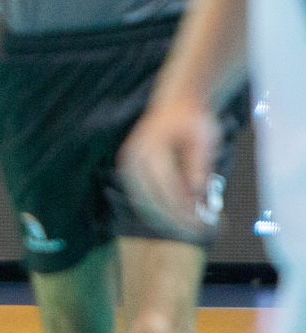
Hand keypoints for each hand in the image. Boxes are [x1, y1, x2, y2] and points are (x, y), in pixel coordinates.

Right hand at [118, 98, 221, 237]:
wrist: (176, 101)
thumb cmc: (192, 119)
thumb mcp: (203, 141)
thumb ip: (198, 169)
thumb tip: (197, 197)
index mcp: (150, 149)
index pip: (167, 190)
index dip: (186, 211)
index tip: (205, 224)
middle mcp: (133, 158)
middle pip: (153, 201)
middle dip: (178, 220)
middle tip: (203, 230)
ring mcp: (128, 164)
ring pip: (145, 203)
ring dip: (168, 218)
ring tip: (193, 225)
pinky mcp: (129, 169)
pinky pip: (142, 197)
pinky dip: (159, 208)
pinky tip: (179, 213)